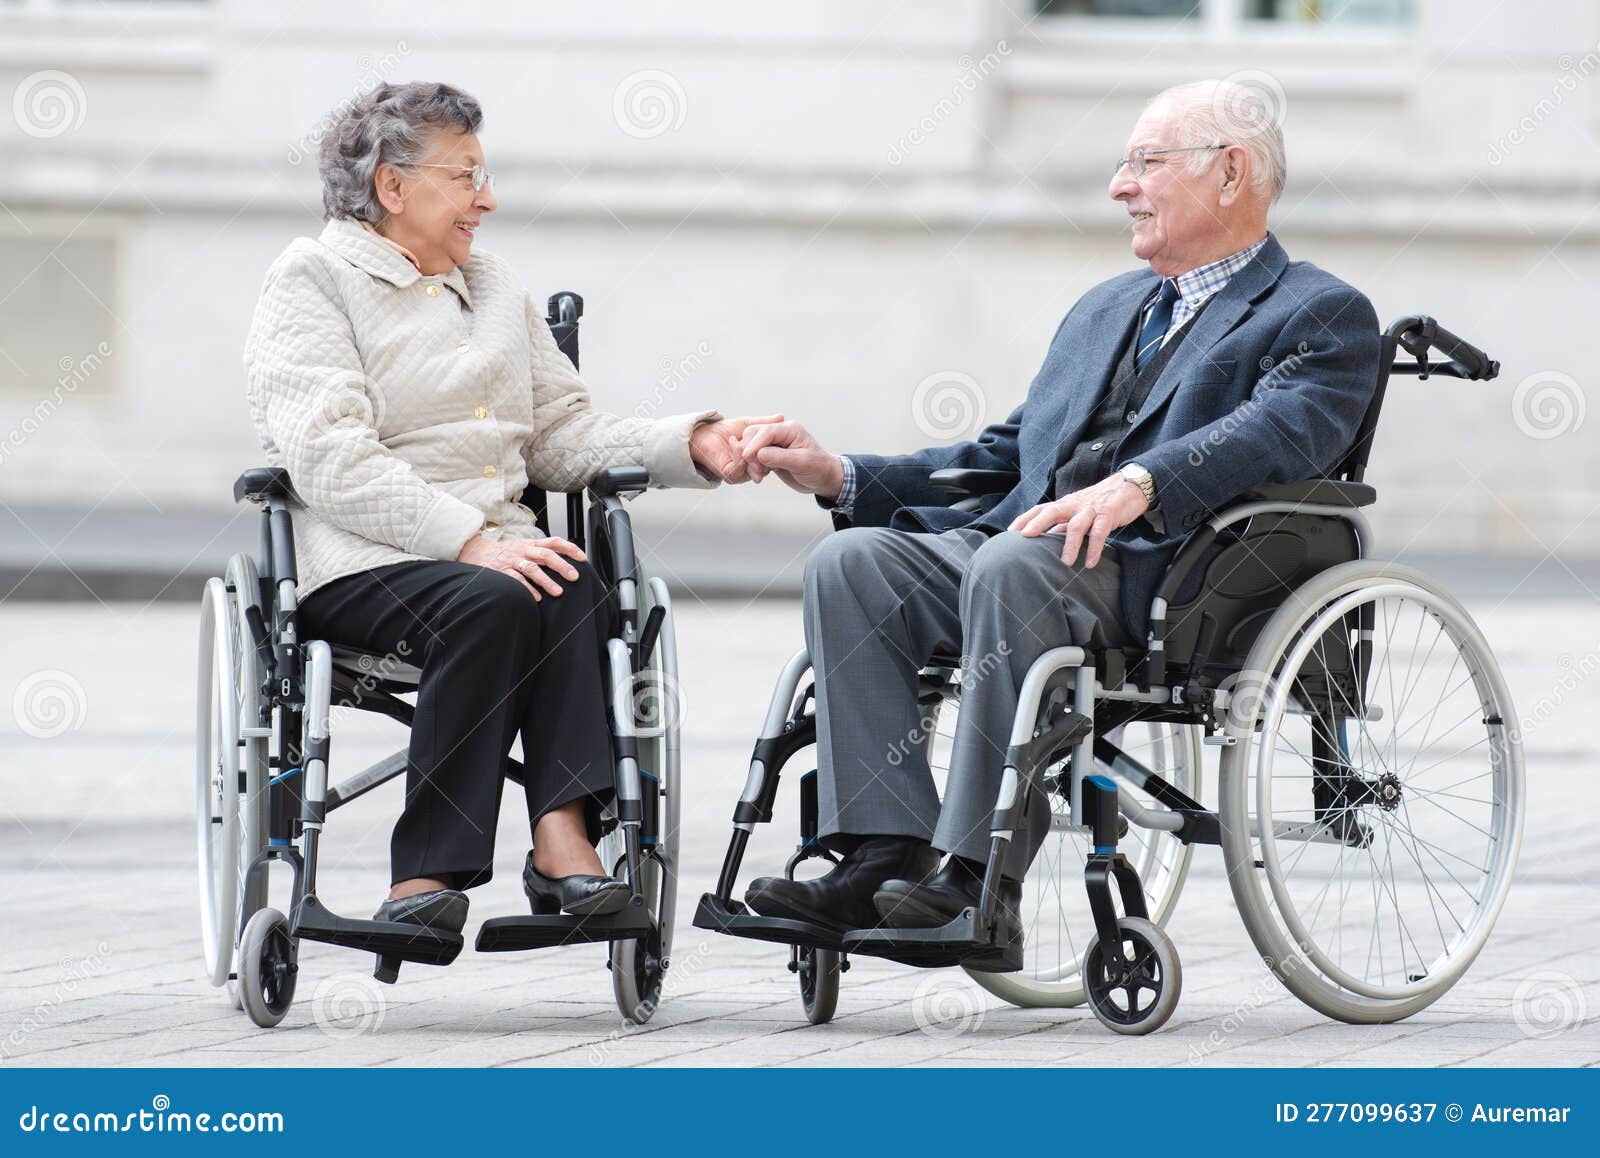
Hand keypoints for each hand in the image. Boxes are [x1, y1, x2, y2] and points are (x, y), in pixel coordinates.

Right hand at [457, 533, 585, 600]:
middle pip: (546, 555)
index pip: (553, 542)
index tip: (583, 558)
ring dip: (546, 581)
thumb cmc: (503, 553)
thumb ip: (540, 552)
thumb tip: (563, 562)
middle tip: (574, 576)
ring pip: (532, 568)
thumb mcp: (522, 547)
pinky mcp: (501, 571)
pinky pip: (516, 580)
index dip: (569, 548)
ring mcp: (512, 561)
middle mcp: (523, 551)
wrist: (474, 551)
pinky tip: (536, 598)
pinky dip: (527, 589)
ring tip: (558, 592)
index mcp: (530, 544)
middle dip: (562, 565)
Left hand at [689, 414, 783, 482]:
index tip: (775, 434)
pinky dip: (738, 453)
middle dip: (765, 452)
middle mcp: (750, 470)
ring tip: (744, 438)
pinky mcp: (729, 474)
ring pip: (753, 469)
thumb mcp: (749, 424)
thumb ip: (765, 422)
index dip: (775, 447)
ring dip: (750, 452)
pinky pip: (739, 467)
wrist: (704, 434)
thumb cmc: (724, 431)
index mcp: (757, 459)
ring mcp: (741, 474)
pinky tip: (734, 441)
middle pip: (766, 466)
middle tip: (763, 438)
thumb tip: (781, 417)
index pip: (772, 458)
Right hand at [735, 419, 845, 497]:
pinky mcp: (770, 455)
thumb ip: (780, 457)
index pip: (767, 431)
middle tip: (756, 472)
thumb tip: (759, 454)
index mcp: (790, 430)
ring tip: (759, 477)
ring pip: (751, 446)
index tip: (747, 457)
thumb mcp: (802, 463)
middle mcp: (781, 433)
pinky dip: (752, 466)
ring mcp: (774, 444)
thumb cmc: (819, 468)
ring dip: (750, 462)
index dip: (754, 443)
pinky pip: (754, 457)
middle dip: (750, 453)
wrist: (824, 479)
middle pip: (754, 434)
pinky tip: (759, 476)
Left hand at [1008, 474, 1148, 567]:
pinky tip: (1090, 563)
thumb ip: (1062, 526)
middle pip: (1052, 511)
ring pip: (1076, 526)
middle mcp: (1075, 505)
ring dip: (1069, 545)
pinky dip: (1094, 548)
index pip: (1040, 509)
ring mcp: (1091, 510)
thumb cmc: (1099, 502)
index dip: (1024, 519)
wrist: (1130, 487)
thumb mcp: (1077, 512)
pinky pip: (1100, 532)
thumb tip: (1043, 541)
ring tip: (1065, 563)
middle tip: (1025, 538)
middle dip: (1037, 523)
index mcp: (1065, 505)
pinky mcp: (1109, 515)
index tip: (1009, 532)